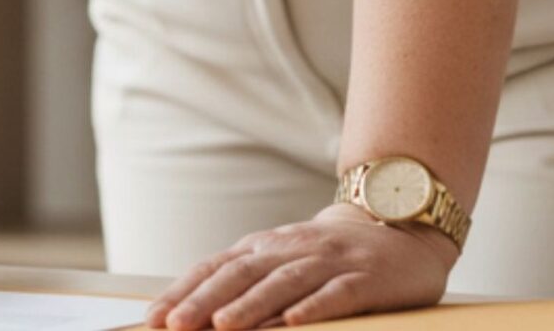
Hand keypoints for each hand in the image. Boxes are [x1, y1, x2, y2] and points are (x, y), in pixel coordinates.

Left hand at [146, 204, 455, 328]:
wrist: (399, 231)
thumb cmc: (328, 258)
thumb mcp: (283, 263)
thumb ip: (246, 283)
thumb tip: (194, 316)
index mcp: (265, 247)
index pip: (216, 267)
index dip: (184, 290)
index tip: (154, 317)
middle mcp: (291, 250)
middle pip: (242, 273)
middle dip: (205, 300)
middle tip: (176, 325)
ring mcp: (329, 262)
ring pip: (284, 282)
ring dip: (251, 305)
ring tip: (223, 326)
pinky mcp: (365, 279)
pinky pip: (338, 293)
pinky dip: (315, 306)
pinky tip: (296, 321)